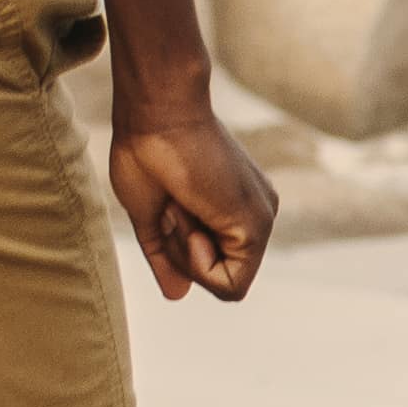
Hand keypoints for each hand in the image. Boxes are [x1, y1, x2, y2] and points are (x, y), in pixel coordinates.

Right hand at [112, 105, 271, 302]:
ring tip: (180, 205)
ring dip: (187, 254)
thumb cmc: (145, 151)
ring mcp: (262, 218)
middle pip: (220, 278)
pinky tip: (190, 215)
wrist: (155, 111)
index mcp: (235, 210)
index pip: (214, 268)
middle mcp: (256, 215)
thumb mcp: (151, 217)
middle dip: (182, 255)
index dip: (181, 257)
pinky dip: (197, 261)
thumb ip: (166, 256)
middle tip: (174, 206)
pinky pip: (230, 284)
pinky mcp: (257, 225)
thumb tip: (178, 295)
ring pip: (227, 284)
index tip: (169, 212)